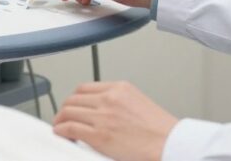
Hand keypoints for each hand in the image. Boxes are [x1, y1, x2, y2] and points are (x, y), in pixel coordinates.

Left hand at [53, 81, 177, 160]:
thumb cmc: (160, 130)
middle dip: (65, 108)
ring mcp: (103, 116)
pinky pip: (70, 128)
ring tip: (60, 126)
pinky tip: (62, 133)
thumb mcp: (138, 103)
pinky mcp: (98, 135)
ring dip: (61, 119)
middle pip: (74, 98)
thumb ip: (118, 102)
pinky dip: (61, 130)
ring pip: (68, 112)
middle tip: (63, 117)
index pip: (86, 87)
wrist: (169, 143)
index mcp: (120, 88)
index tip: (73, 105)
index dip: (75, 98)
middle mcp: (109, 99)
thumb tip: (103, 111)